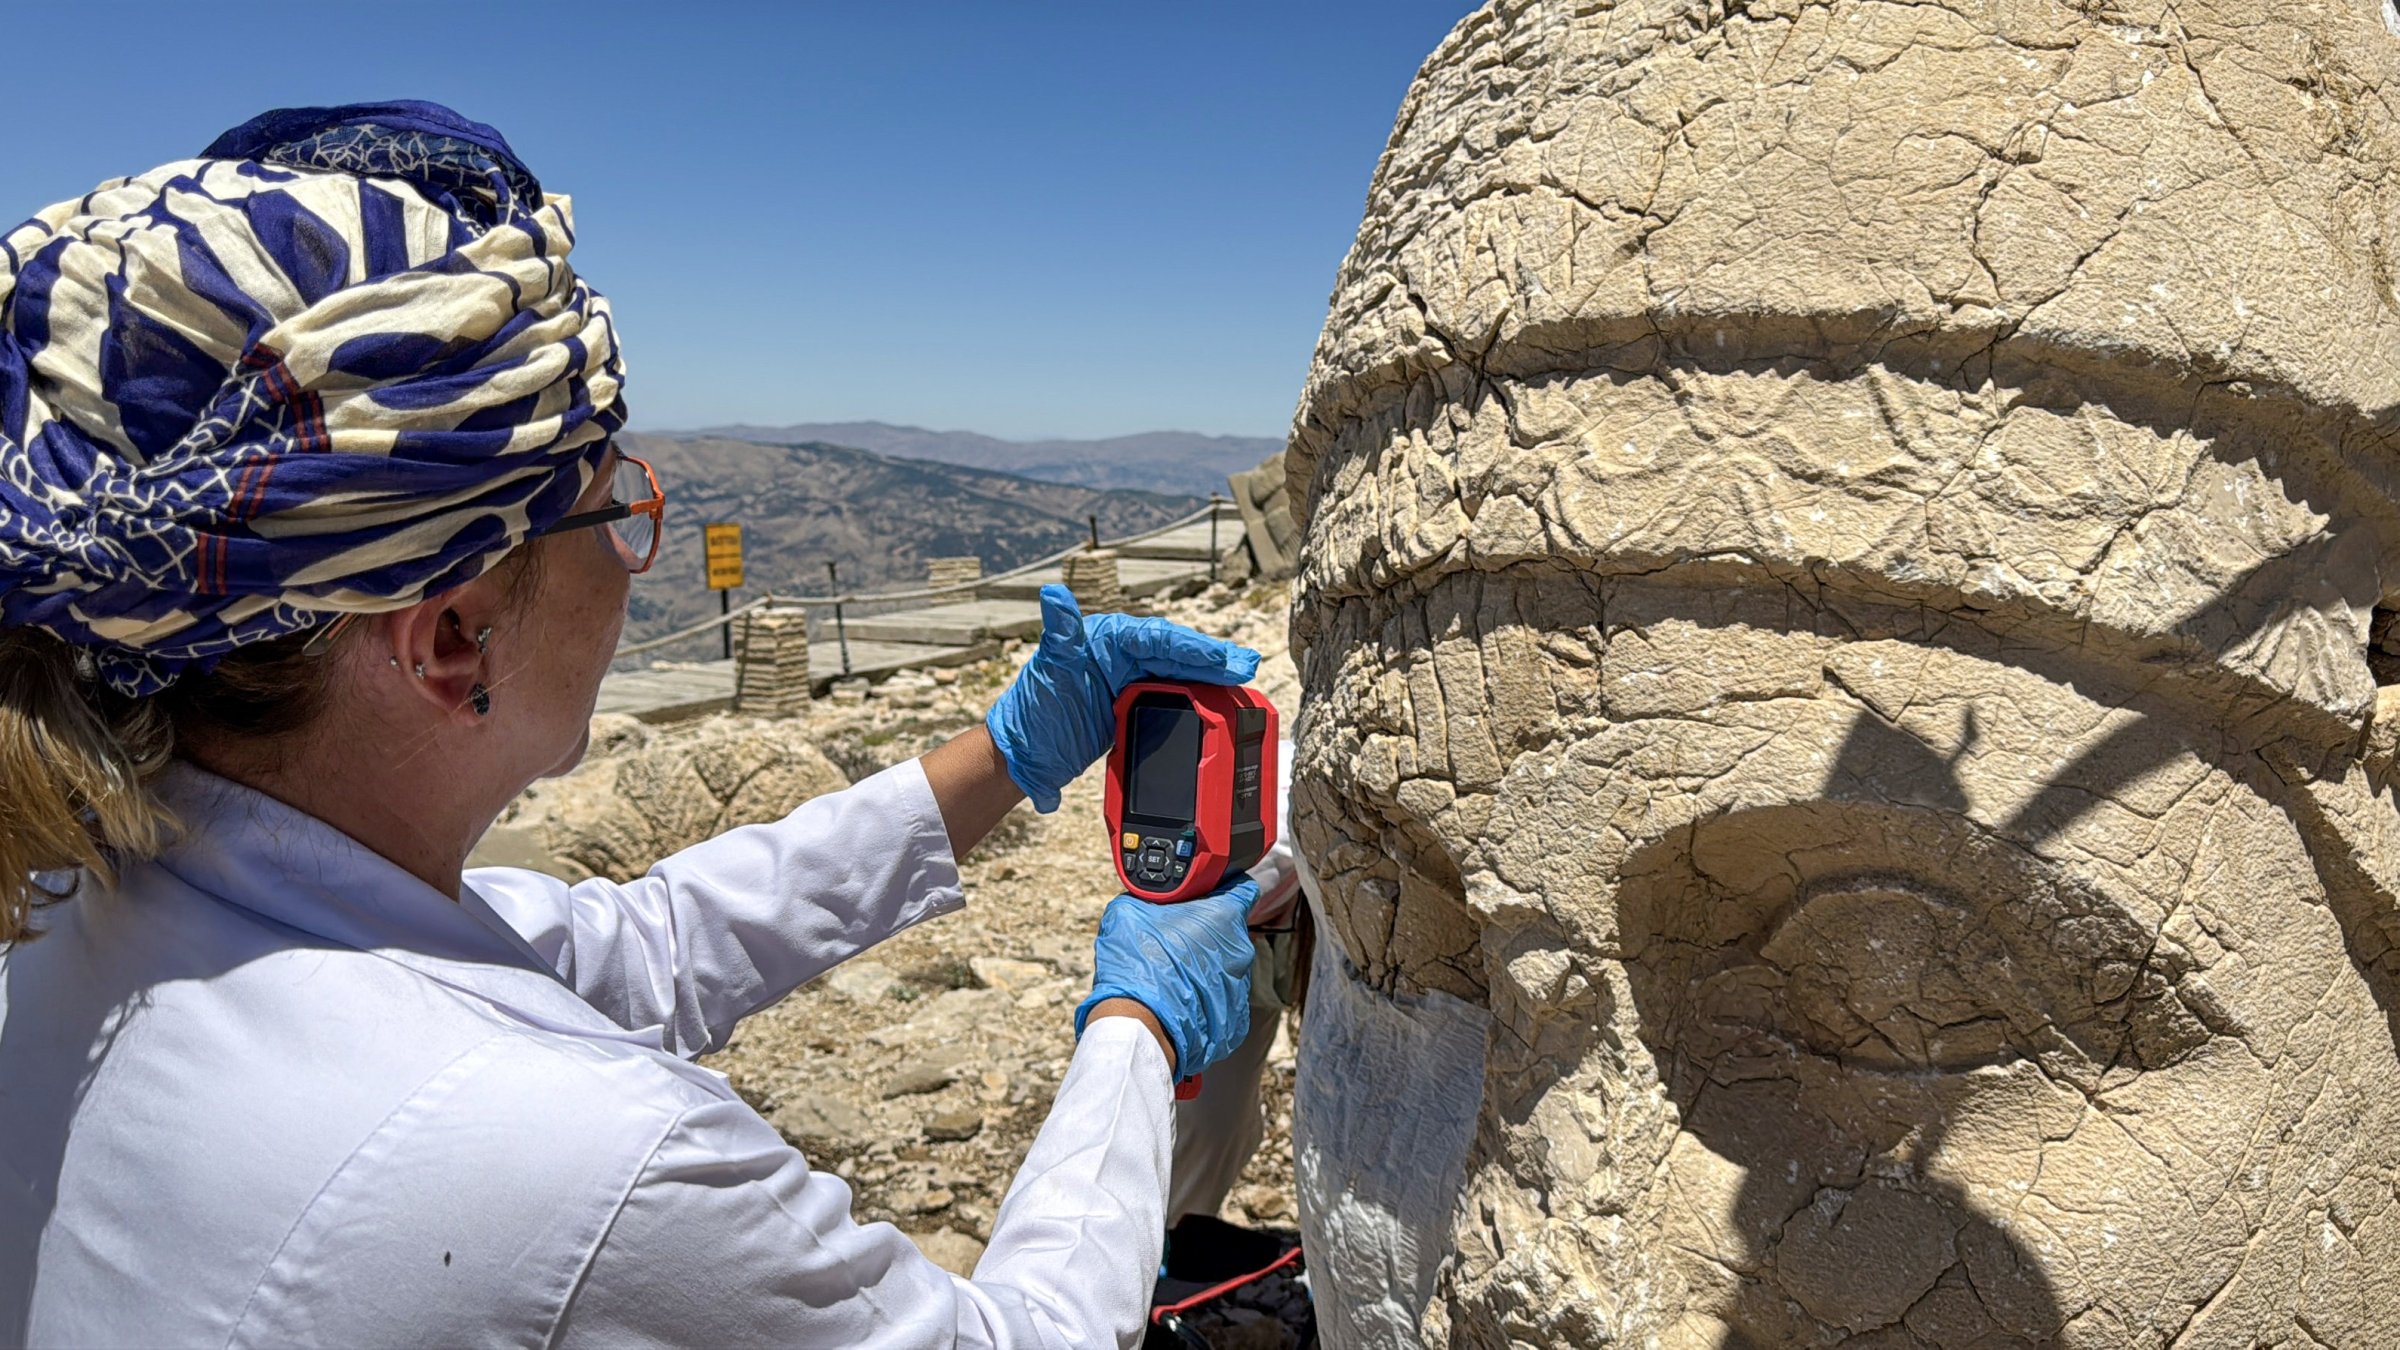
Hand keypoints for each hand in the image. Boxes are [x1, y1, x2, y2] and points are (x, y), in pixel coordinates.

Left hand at [984, 584, 1258, 812]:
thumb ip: (1059, 630)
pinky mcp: (1133, 699)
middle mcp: (1122, 652)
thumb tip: (1053, 593)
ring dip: (1212, 675)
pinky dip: (1198, 693)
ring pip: (1179, 671)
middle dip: (1214, 659)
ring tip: (1244, 678)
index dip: (1193, 648)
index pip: (1158, 638)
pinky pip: (1172, 691)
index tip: (1222, 658)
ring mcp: (1129, 677)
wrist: (1025, 755)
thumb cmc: (1032, 710)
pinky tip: (1220, 699)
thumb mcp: (1049, 669)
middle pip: (1176, 652)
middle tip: (1248, 666)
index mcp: (1106, 638)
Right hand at [1075, 876, 1257, 1077]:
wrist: (1139, 1025)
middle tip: (1175, 938)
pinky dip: (1204, 998)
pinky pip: (1222, 1000)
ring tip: (1173, 975)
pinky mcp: (1235, 1019)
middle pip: (1228, 932)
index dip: (1226, 886)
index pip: (1242, 888)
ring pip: (1224, 968)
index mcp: (1224, 916)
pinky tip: (1180, 1000)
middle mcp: (1240, 950)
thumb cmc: (1139, 966)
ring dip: (1205, 967)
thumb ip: (1148, 897)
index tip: (1210, 891)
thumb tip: (1145, 897)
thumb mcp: (1129, 912)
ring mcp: (1241, 987)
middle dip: (1205, 932)